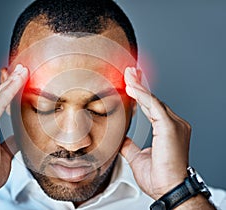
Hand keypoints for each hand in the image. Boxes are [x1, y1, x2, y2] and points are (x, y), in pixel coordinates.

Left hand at [120, 67, 190, 198]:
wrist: (168, 189)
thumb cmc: (159, 177)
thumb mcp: (137, 156)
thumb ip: (130, 145)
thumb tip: (121, 139)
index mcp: (168, 130)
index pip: (152, 107)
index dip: (141, 95)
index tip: (130, 85)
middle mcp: (174, 124)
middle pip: (153, 100)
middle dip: (140, 85)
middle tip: (129, 72)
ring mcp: (174, 124)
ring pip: (153, 100)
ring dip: (139, 86)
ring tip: (128, 74)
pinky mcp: (170, 126)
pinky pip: (153, 106)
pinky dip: (142, 95)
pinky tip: (132, 87)